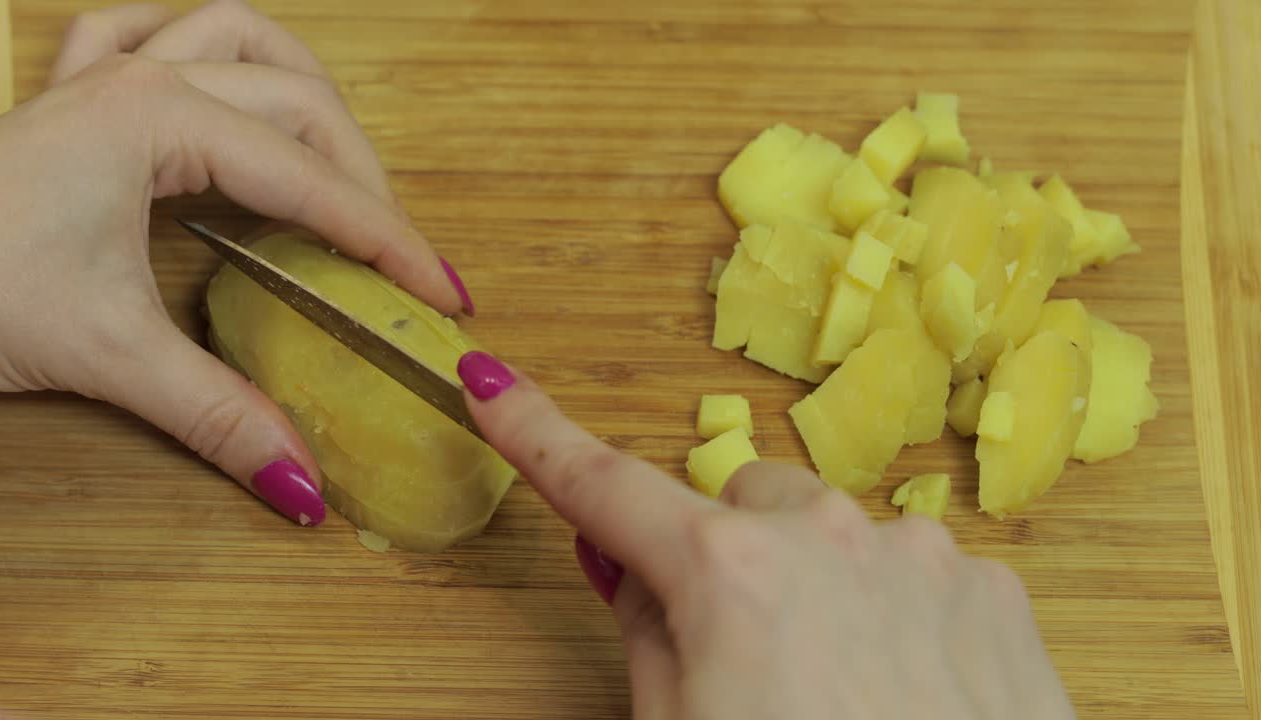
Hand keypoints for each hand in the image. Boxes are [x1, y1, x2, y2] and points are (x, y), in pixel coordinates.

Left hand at [0, 0, 469, 525]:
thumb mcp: (107, 353)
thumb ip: (220, 414)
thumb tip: (303, 479)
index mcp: (157, 121)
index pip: (311, 179)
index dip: (388, 239)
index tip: (439, 287)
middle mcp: (140, 79)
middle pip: (299, 97)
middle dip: (361, 171)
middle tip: (389, 253)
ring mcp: (101, 78)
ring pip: (235, 33)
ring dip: (301, 83)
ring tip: (338, 153)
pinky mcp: (70, 99)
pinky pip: (145, 31)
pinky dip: (198, 48)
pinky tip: (217, 86)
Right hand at [454, 351, 1076, 719]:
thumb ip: (648, 633)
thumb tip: (625, 556)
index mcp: (731, 577)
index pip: (607, 487)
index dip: (537, 435)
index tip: (494, 385)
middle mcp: (830, 536)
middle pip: (746, 503)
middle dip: (731, 553)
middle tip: (742, 653)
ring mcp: (922, 558)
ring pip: (838, 532)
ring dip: (821, 580)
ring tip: (838, 688)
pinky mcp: (994, 592)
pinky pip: (916, 571)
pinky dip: (897, 610)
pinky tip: (906, 691)